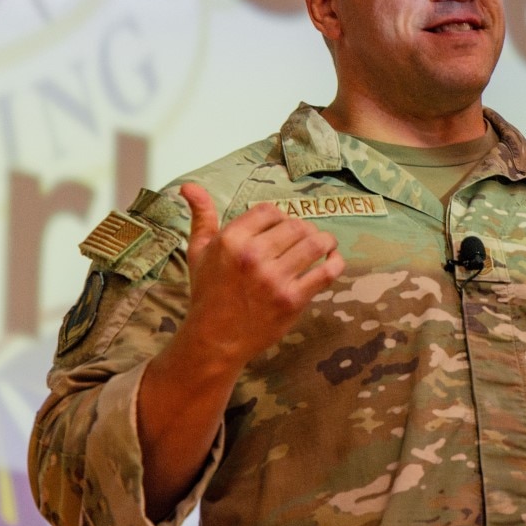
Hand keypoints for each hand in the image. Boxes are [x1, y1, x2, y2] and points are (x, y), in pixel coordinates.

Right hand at [169, 183, 344, 371]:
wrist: (214, 340)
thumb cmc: (207, 294)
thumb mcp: (198, 252)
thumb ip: (201, 216)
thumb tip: (189, 186)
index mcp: (231, 240)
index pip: (269, 211)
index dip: (278, 217)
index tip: (279, 227)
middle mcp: (253, 256)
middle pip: (296, 225)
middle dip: (303, 228)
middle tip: (303, 238)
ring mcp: (275, 279)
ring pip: (315, 243)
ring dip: (324, 240)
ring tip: (324, 244)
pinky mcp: (292, 300)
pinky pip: (326, 273)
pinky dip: (336, 262)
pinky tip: (334, 260)